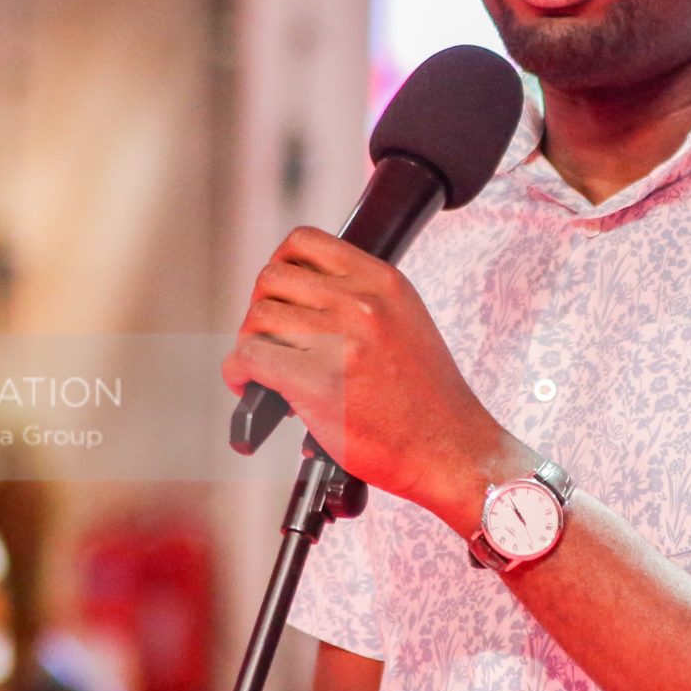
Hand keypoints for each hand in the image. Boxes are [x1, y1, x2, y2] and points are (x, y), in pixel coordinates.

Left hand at [222, 227, 519, 521]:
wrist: (451, 449)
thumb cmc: (428, 400)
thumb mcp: (407, 323)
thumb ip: (361, 300)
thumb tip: (301, 296)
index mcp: (383, 282)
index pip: (305, 241)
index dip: (281, 266)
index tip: (280, 294)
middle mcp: (361, 302)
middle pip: (272, 278)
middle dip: (261, 308)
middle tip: (270, 339)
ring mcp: (339, 340)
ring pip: (257, 318)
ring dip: (250, 344)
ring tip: (265, 369)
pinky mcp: (317, 381)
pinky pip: (249, 358)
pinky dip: (238, 373)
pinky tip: (250, 387)